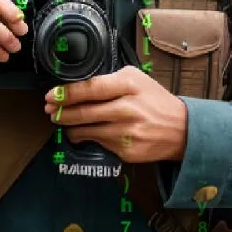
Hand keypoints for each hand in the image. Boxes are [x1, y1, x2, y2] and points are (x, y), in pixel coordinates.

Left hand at [44, 65, 187, 162]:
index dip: (67, 93)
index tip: (51, 95)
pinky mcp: (126, 151)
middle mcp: (127, 108)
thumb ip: (109, 80)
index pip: (90, 88)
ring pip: (86, 131)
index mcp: (129, 85)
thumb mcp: (136, 79)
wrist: (181, 129)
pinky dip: (86, 138)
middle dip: (61, 112)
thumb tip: (77, 85)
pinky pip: (97, 143)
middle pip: (84, 112)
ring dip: (69, 127)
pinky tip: (83, 133)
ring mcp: (126, 132)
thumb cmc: (154, 100)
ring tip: (62, 121)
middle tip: (49, 110)